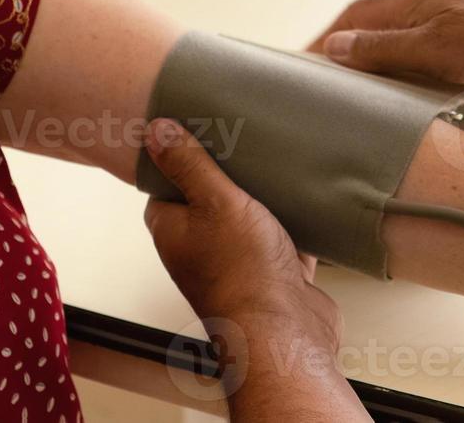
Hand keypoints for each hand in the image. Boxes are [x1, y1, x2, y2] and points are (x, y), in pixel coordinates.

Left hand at [142, 118, 341, 361]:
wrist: (287, 332)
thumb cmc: (242, 271)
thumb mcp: (214, 201)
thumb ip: (188, 164)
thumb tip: (156, 130)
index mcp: (172, 230)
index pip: (165, 185)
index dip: (179, 158)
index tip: (197, 130)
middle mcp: (200, 249)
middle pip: (209, 200)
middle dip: (227, 175)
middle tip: (243, 141)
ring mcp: (238, 263)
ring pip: (248, 219)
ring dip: (262, 199)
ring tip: (276, 161)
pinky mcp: (275, 274)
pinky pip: (283, 239)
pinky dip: (294, 223)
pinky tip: (307, 199)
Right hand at [308, 0, 463, 108]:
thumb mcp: (431, 46)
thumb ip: (382, 49)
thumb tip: (334, 47)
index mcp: (419, 4)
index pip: (357, 17)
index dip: (328, 40)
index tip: (302, 65)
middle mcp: (440, 18)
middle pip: (387, 41)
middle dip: (361, 68)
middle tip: (335, 98)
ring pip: (421, 68)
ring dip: (401, 91)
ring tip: (378, 119)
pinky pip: (455, 89)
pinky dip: (442, 107)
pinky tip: (436, 128)